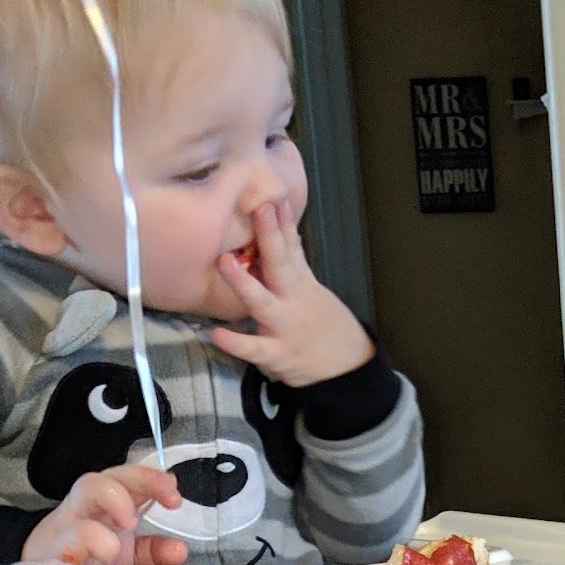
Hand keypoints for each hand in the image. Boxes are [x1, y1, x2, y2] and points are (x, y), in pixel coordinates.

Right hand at [20, 465, 186, 564]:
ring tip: (131, 524)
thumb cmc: (84, 555)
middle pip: (110, 475)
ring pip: (85, 492)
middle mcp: (88, 505)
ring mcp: (68, 522)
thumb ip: (152, 551)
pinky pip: (67, 539)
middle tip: (167, 498)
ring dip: (114, 501)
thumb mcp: (126, 556)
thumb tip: (179, 549)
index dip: (153, 480)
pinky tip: (104, 553)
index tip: (175, 494)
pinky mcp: (53, 549)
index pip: (131, 479)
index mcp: (108, 503)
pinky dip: (85, 544)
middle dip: (140, 479)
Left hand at [211, 199, 373, 386]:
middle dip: (270, 236)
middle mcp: (293, 300)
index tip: (271, 194)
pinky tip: (216, 335)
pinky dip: (236, 343)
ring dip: (244, 283)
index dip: (281, 221)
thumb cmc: (325, 327)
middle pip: (281, 264)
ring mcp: (285, 327)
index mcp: (301, 283)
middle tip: (258, 208)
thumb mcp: (313, 291)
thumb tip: (284, 230)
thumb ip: (294, 263)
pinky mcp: (279, 354)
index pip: (291, 246)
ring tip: (225, 262)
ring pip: (263, 303)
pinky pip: (255, 349)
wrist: (348, 370)